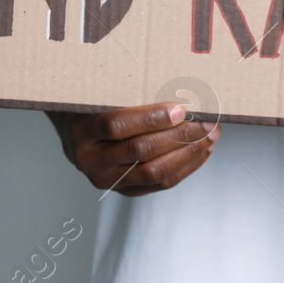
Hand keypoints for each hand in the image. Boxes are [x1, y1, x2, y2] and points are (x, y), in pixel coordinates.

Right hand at [51, 103, 219, 196]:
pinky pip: (159, 184)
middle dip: (179, 136)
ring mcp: (106, 179)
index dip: (150, 118)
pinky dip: (185, 168)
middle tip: (206, 122)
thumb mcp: (100, 93)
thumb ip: (128, 93)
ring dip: (188, 154)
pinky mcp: (123, 190)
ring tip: (210, 137)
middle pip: (140, 152)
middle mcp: (89, 159)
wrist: (73, 132)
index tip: (180, 109)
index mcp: (80, 130)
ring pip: (153, 173)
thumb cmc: (92, 105)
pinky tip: (201, 152)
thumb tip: (177, 91)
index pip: (116, 126)